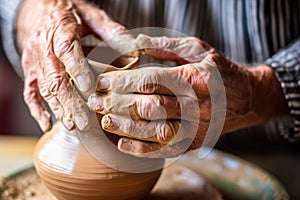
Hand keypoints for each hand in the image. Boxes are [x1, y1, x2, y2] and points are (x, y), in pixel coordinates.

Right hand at [17, 0, 127, 130]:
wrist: (41, 10)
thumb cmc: (70, 14)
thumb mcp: (91, 15)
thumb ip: (111, 30)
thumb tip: (134, 47)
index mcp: (60, 27)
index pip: (67, 49)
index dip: (77, 68)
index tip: (89, 87)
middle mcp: (43, 45)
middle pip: (55, 76)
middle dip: (70, 101)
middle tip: (84, 121)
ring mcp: (34, 61)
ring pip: (45, 87)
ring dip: (59, 108)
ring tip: (74, 125)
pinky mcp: (30, 71)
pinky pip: (30, 92)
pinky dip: (38, 110)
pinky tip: (49, 124)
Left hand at [88, 35, 287, 157]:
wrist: (246, 98)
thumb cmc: (218, 70)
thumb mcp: (197, 49)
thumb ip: (164, 46)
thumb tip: (133, 44)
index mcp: (195, 78)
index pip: (151, 81)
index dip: (122, 82)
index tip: (102, 82)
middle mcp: (197, 105)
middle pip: (149, 106)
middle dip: (117, 104)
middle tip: (94, 102)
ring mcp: (197, 128)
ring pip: (154, 131)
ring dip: (125, 127)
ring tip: (104, 120)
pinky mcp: (194, 142)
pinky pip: (165, 149)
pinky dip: (142, 149)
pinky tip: (123, 144)